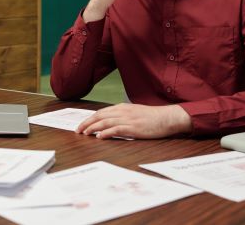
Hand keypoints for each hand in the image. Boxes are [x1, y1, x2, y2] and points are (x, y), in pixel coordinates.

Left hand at [76, 103, 191, 138]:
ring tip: (84, 134)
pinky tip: (99, 137)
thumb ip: (122, 115)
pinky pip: (116, 130)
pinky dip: (106, 133)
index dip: (90, 118)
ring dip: (93, 128)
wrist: (167, 118)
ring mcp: (127, 119)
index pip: (101, 112)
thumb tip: (110, 122)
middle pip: (99, 116)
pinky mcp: (133, 128)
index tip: (82, 125)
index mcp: (122, 107)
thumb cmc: (152, 117)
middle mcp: (122, 111)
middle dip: (87, 123)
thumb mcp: (134, 112)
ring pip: (105, 122)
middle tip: (78, 130)